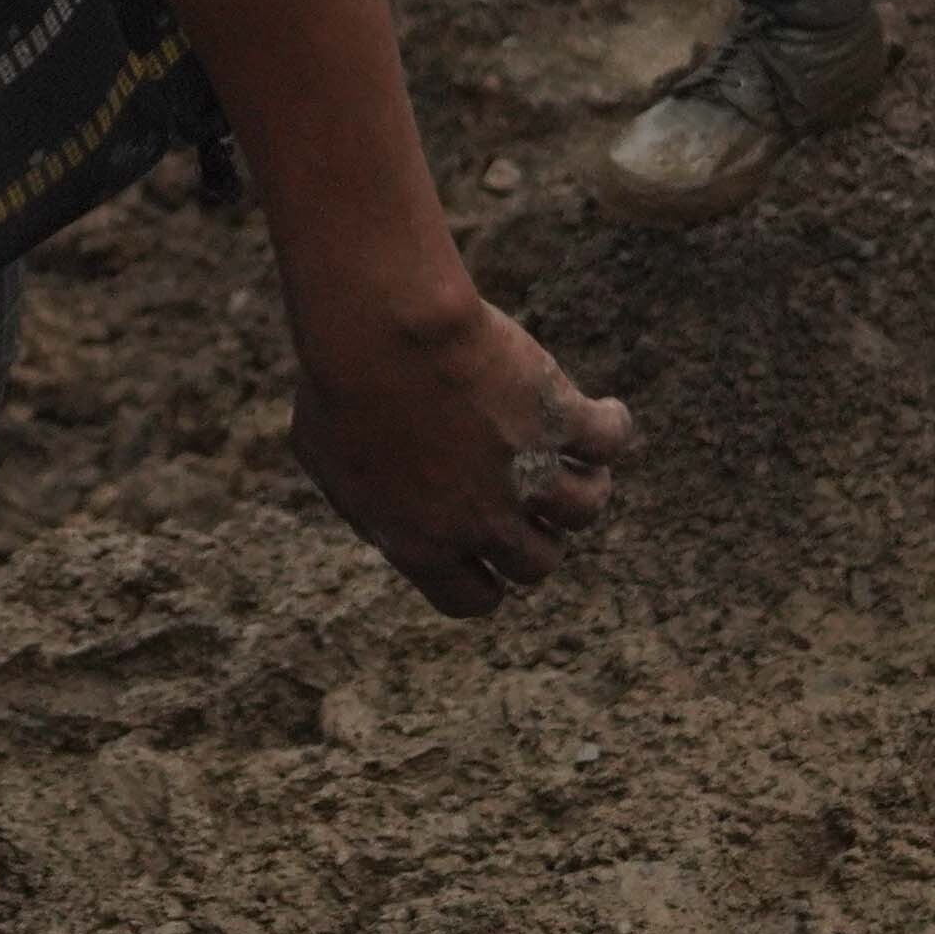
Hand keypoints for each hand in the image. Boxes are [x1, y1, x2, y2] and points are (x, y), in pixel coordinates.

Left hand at [291, 289, 636, 620]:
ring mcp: (528, 476)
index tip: (489, 550)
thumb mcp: (322, 454)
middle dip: (535, 533)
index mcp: (421, 545)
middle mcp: (482, 524)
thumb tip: (373, 508)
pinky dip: (612, 427)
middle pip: (537, 562)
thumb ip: (358, 495)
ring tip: (578, 458)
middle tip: (531, 495)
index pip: (473, 598)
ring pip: (585, 507)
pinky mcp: (559, 421)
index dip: (487, 576)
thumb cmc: (337, 383)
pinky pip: (611, 441)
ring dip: (584, 486)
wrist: (380, 334)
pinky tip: (604, 412)